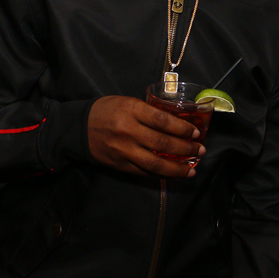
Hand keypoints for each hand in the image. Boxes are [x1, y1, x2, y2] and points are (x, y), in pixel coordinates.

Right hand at [87, 96, 203, 177]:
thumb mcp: (128, 102)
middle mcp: (128, 131)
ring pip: (155, 164)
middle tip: (200, 151)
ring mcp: (124, 150)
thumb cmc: (107, 110)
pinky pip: (144, 172)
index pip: (164, 121)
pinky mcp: (120, 165)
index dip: (183, 129)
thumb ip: (149, 112)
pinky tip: (173, 175)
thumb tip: (177, 124)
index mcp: (132, 111)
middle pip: (163, 143)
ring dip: (177, 169)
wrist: (78, 127)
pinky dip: (161, 175)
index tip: (196, 133)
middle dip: (186, 149)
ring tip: (191, 170)